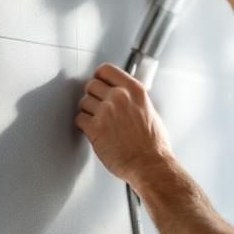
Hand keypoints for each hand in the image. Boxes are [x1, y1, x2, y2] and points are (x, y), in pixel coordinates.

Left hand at [75, 63, 173, 183]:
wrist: (150, 163)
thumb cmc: (154, 144)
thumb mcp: (150, 111)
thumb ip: (134, 100)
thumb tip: (124, 96)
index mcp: (135, 90)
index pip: (106, 70)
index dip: (100, 77)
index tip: (99, 82)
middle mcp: (119, 97)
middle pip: (91, 84)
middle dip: (93, 95)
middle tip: (98, 106)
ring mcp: (106, 111)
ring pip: (83, 102)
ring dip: (88, 111)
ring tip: (99, 122)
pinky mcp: (95, 128)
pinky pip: (79, 119)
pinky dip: (84, 125)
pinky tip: (94, 131)